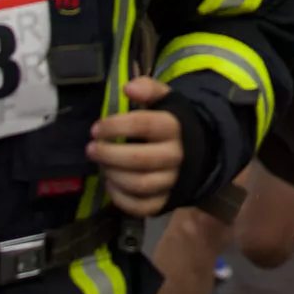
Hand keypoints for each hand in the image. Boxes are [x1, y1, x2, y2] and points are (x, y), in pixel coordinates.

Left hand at [87, 77, 182, 215]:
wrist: (202, 152)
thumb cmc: (175, 124)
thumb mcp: (167, 101)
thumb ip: (149, 89)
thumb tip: (128, 87)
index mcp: (176, 127)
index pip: (144, 124)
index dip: (116, 126)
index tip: (96, 128)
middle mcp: (177, 155)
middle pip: (138, 159)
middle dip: (108, 154)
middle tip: (91, 149)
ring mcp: (173, 181)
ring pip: (138, 184)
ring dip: (113, 175)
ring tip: (101, 166)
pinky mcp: (166, 202)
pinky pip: (141, 206)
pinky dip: (120, 198)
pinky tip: (111, 184)